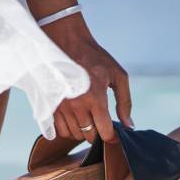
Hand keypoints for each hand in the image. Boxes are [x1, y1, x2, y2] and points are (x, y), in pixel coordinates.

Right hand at [43, 14, 132, 142]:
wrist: (67, 43)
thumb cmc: (95, 58)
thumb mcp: (117, 75)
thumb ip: (125, 102)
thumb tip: (128, 125)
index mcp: (95, 98)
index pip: (104, 132)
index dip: (111, 136)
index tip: (113, 132)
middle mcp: (76, 105)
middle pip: (89, 136)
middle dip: (97, 133)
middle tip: (100, 122)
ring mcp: (62, 107)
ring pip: (74, 135)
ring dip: (83, 131)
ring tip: (88, 119)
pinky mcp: (51, 106)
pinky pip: (59, 130)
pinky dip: (69, 129)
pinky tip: (75, 119)